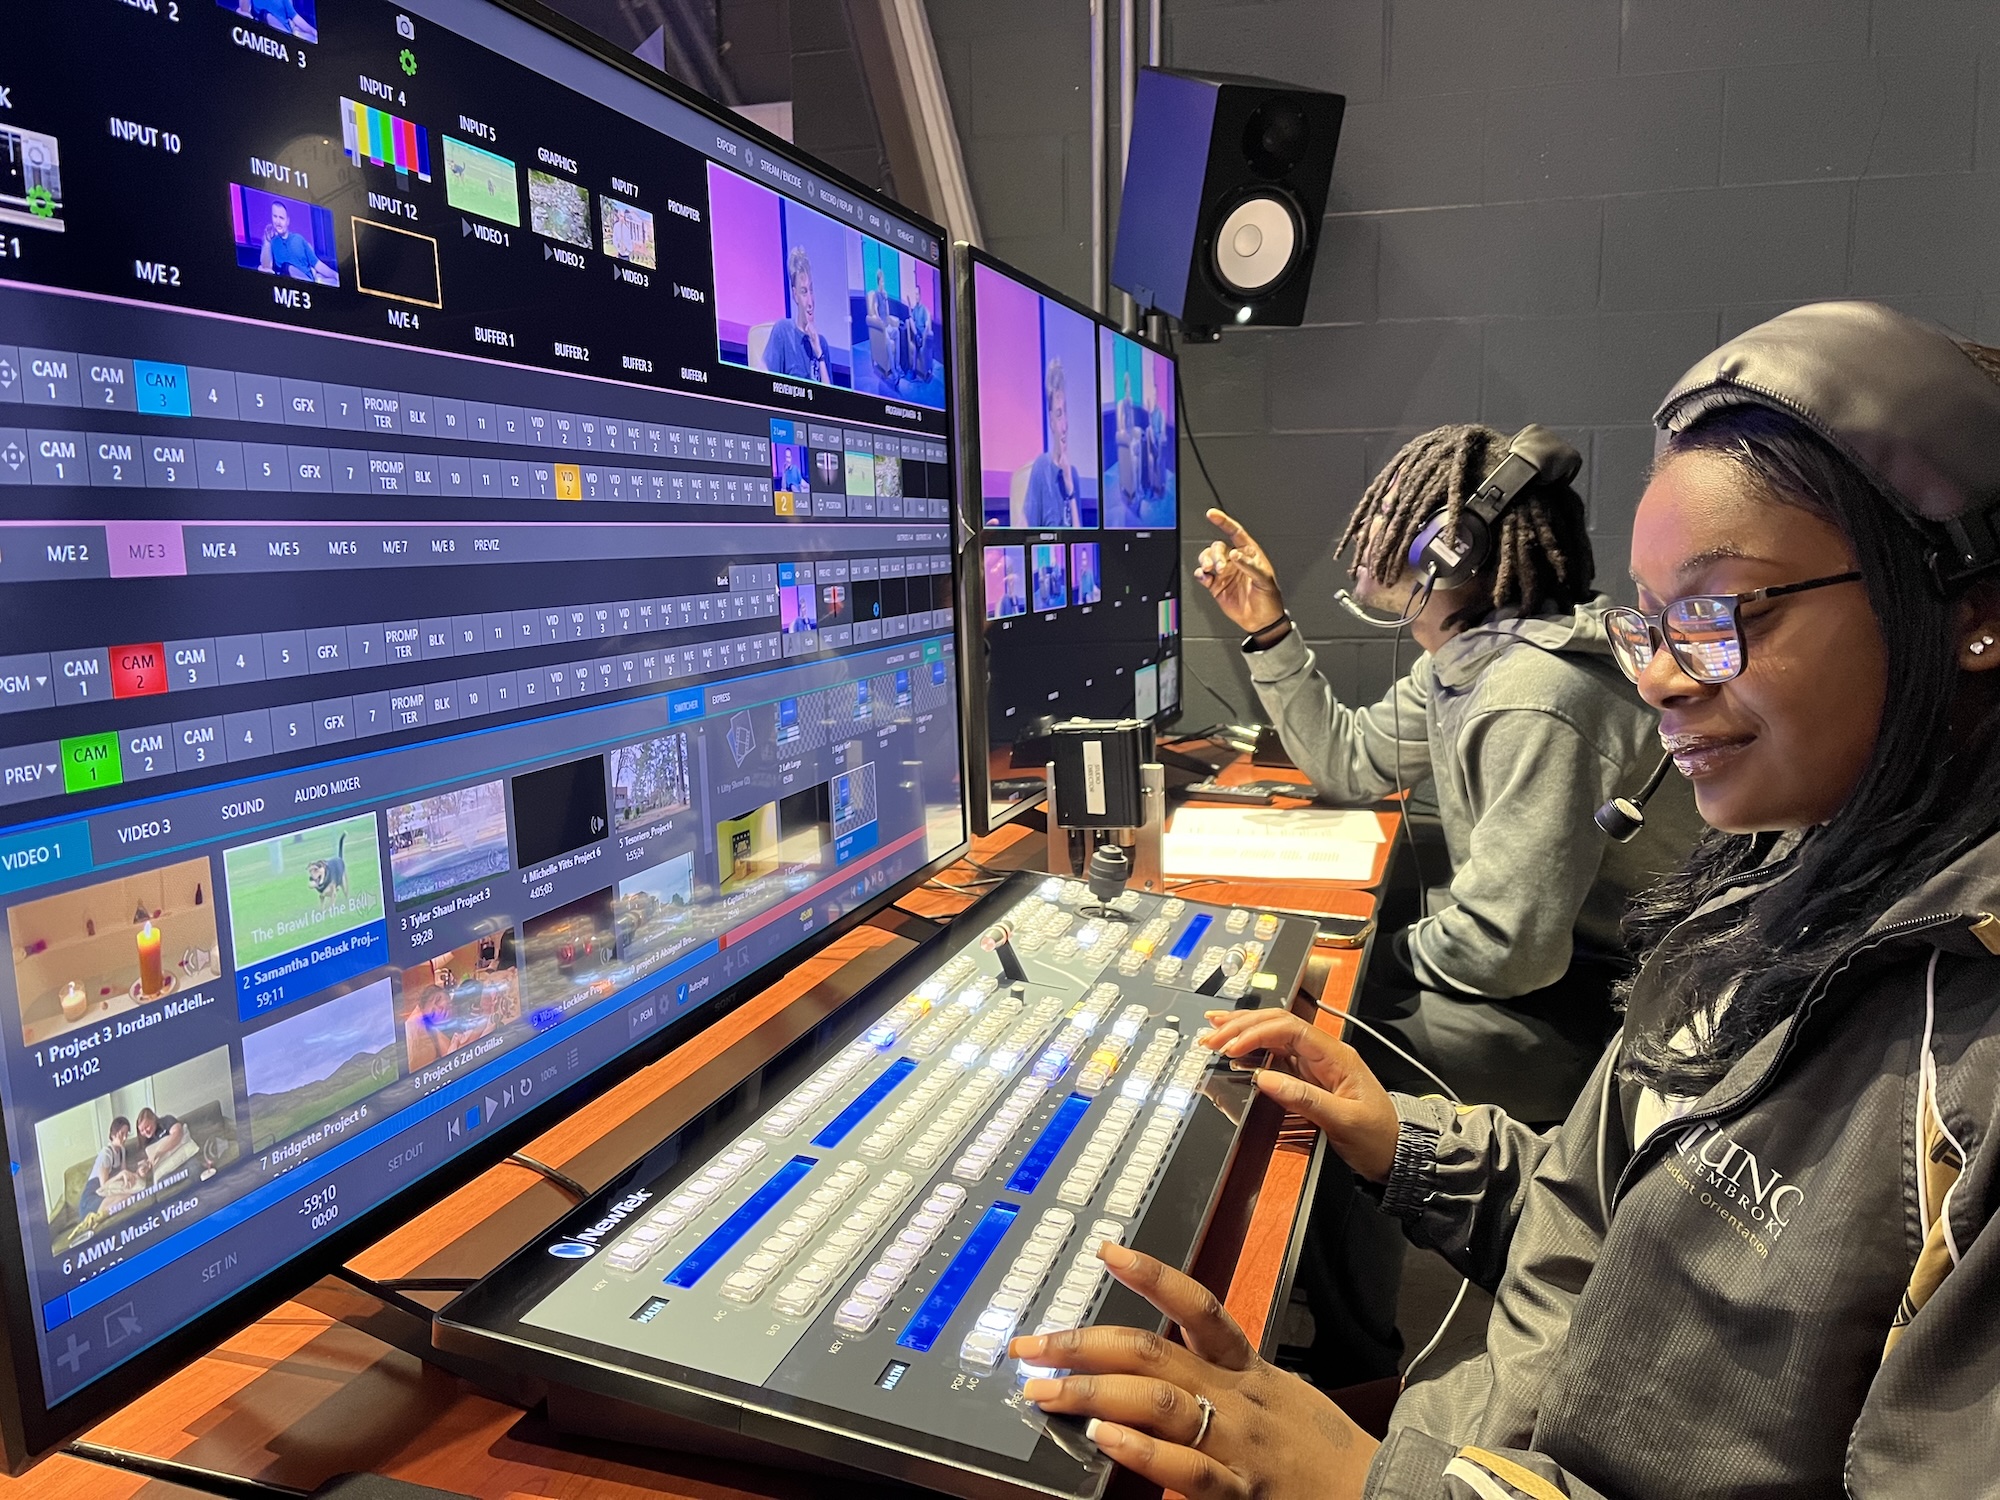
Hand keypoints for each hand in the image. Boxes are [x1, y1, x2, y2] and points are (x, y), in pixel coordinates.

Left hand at [1013, 1245, 1376, 1499]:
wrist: (1382, 1494)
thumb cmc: (1323, 1449)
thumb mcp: (1277, 1395)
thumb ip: (1221, 1379)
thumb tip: (1157, 1368)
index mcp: (1246, 1368)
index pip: (1197, 1305)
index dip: (1151, 1275)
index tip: (1105, 1252)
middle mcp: (1237, 1395)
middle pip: (1153, 1350)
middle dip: (1084, 1344)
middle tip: (1032, 1345)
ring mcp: (1237, 1442)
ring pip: (1159, 1402)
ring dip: (1094, 1392)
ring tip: (1047, 1390)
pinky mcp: (1242, 1492)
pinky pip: (1187, 1467)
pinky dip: (1143, 1450)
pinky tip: (1105, 1437)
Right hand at [1194, 509, 1285, 633]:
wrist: (1261, 620)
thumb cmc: (1269, 598)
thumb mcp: (1264, 580)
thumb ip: (1249, 566)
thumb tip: (1235, 554)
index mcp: (1249, 554)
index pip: (1235, 533)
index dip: (1223, 522)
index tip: (1212, 514)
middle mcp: (1235, 561)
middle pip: (1218, 547)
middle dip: (1215, 554)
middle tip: (1220, 567)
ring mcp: (1224, 572)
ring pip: (1208, 558)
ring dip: (1206, 561)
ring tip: (1211, 571)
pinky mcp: (1216, 585)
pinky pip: (1203, 575)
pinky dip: (1200, 574)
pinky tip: (1204, 577)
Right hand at [1201, 1007, 1400, 1181]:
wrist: (1398, 1154)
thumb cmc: (1379, 1137)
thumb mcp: (1344, 1121)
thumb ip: (1304, 1098)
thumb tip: (1264, 1079)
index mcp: (1336, 1056)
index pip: (1290, 1029)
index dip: (1257, 1033)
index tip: (1231, 1048)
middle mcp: (1324, 1054)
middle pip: (1279, 1026)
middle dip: (1243, 1027)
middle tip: (1212, 1036)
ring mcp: (1316, 1065)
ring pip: (1275, 1037)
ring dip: (1244, 1033)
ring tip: (1216, 1031)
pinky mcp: (1309, 1079)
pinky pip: (1277, 1057)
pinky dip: (1253, 1051)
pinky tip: (1236, 1050)